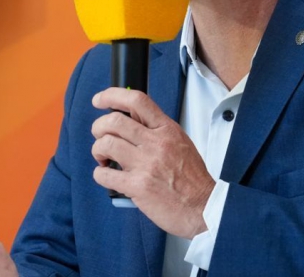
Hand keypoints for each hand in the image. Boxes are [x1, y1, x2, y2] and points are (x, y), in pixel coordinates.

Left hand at [91, 88, 213, 238]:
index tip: (99, 100)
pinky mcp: (137, 186)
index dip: (112, 95)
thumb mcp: (180, 142)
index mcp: (167, 130)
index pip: (137, 101)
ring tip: (103, 158)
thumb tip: (131, 118)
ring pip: (106, 144)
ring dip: (98, 150)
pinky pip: (104, 174)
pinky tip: (107, 175)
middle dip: (98, 126)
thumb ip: (156, 130)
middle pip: (114, 121)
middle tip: (99, 136)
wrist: (204, 208)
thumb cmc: (192, 178)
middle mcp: (156, 144)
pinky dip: (100, 174)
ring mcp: (146, 164)